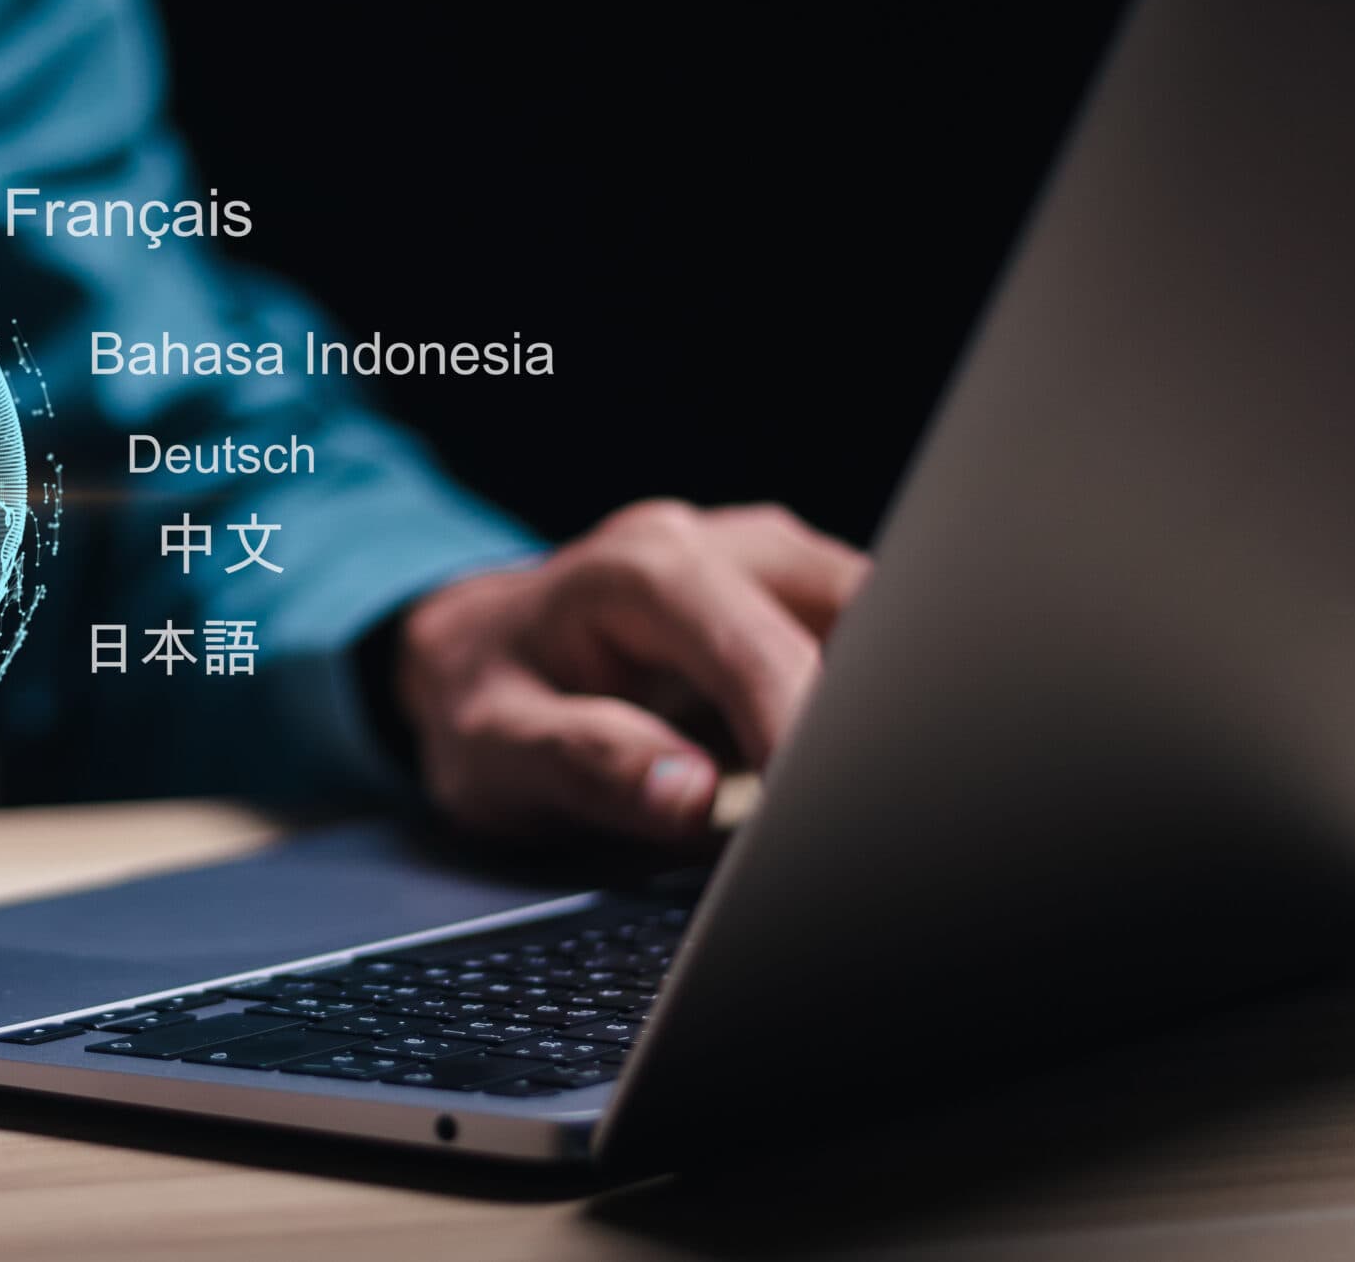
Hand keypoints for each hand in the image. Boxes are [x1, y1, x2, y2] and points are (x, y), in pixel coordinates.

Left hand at [394, 500, 867, 842]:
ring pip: (876, 609)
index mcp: (638, 571)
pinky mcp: (788, 594)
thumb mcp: (494, 748)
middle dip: (876, 701)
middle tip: (876, 800)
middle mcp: (708, 543)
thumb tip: (688, 794)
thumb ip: (585, 764)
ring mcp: (757, 560)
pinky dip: (877, 692)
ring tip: (879, 784)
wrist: (468, 653)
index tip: (820, 809)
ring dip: (886, 693)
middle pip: (848, 606)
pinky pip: (863, 631)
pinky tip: (866, 755)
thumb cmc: (481, 698)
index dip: (801, 728)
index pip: (754, 645)